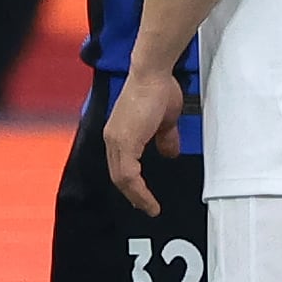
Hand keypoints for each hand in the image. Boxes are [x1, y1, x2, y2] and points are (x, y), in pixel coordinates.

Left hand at [102, 65, 181, 216]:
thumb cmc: (158, 89)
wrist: (153, 73)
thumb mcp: (165, 120)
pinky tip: (149, 199)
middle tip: (146, 207)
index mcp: (119, 133)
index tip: (143, 196)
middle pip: (118, 176)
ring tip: (150, 208)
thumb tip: (170, 152)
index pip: (121, 165)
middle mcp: (112, 138)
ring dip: (136, 196)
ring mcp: (116, 140)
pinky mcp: (124, 142)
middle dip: (133, 195)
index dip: (132, 183)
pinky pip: (128, 175)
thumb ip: (165, 138)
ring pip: (121, 179)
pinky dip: (138, 190)